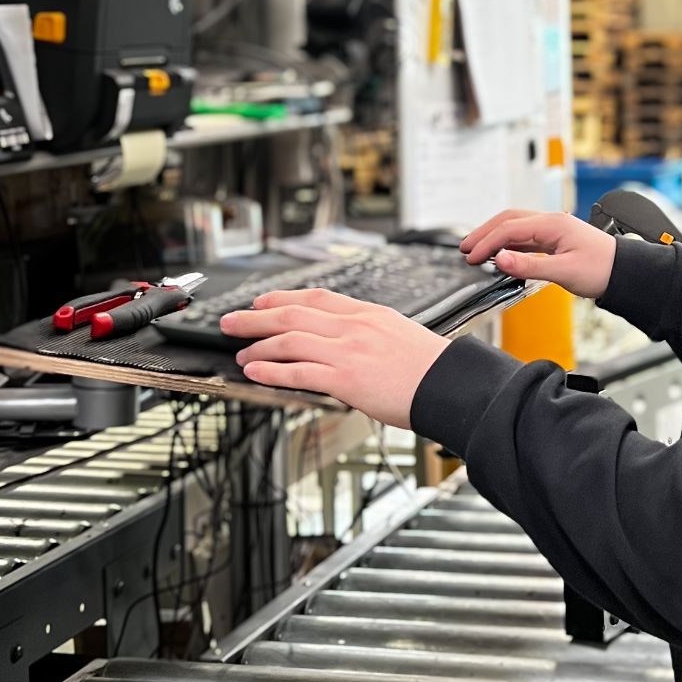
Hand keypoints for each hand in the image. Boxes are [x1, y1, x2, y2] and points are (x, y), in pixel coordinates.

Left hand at [219, 288, 447, 427]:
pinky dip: (271, 371)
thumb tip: (346, 343)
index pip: (316, 297)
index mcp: (368, 314)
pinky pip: (298, 372)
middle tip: (231, 322)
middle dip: (255, 317)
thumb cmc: (432, 368)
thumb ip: (369, 334)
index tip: (261, 301)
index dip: (282, 298)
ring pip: (289, 340)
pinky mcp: (346, 378)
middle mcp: (354, 327)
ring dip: (258, 346)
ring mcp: (348, 351)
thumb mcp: (399, 334)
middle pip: (293, 313)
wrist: (450, 384)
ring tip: (241, 353)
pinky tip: (254, 372)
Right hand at [461, 210, 616, 299]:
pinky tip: (500, 253)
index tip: (471, 257)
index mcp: (552, 224)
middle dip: (484, 233)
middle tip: (465, 248)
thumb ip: (529, 266)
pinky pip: (525, 236)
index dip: (487, 242)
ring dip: (495, 236)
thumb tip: (501, 259)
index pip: (509, 228)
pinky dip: (508, 243)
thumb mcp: (564, 271)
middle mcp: (551, 222)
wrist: (624, 272)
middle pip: (508, 220)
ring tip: (477, 249)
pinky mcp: (555, 240)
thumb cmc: (602, 269)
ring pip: (515, 226)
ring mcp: (553, 229)